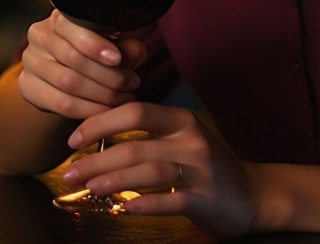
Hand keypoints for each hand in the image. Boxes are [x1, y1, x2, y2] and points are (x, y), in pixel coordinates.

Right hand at [17, 10, 145, 119]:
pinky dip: (87, 110)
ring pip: (68, 83)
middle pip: (73, 59)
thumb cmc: (94, 50)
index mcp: (59, 15)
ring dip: (101, 95)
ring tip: (123, 98)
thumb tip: (135, 53)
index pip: (73, 28)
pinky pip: (60, 103)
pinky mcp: (27, 86)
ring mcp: (30, 60)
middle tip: (132, 84)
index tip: (117, 59)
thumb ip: (125, 46)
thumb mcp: (113, 43)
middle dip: (108, 75)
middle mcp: (39, 34)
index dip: (95, 44)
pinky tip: (105, 111)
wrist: (66, 68)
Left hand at [61, 102, 256, 237]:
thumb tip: (97, 135)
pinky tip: (123, 208)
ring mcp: (198, 169)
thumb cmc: (204, 165)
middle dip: (96, 158)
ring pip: (148, 170)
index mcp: (179, 120)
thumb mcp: (179, 140)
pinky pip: (170, 199)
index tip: (74, 138)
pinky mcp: (204, 198)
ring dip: (113, 179)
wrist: (250, 194)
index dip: (100, 122)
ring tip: (89, 188)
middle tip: (69, 172)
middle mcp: (189, 139)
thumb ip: (147, 135)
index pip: (134, 111)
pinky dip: (144, 204)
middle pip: (135, 143)